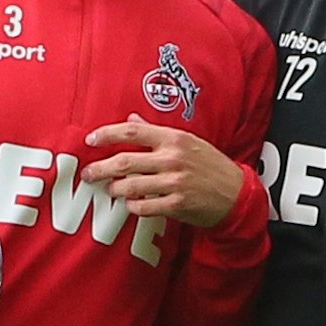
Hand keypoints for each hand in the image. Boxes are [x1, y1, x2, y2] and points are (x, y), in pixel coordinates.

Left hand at [80, 115, 243, 227]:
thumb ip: (157, 132)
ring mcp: (175, 182)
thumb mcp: (188, 141)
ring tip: (111, 189)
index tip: (91, 140)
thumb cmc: (210, 166)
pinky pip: (144, 207)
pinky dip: (132, 206)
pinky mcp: (177, 204)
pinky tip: (131, 204)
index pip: (132, 131)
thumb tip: (132, 119)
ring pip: (130, 185)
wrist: (236, 193)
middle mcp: (173, 158)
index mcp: (174, 138)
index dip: (107, 134)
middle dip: (100, 168)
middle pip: (125, 160)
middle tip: (88, 174)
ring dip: (115, 189)